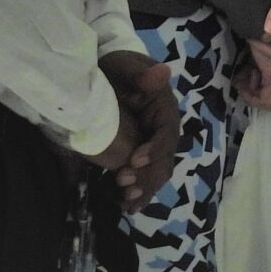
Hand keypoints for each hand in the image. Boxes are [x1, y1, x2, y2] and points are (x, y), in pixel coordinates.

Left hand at [96, 51, 178, 208]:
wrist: (103, 71)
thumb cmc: (114, 66)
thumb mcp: (122, 65)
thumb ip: (140, 74)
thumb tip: (163, 72)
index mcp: (163, 107)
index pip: (167, 131)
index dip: (154, 148)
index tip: (133, 160)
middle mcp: (162, 127)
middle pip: (165, 157)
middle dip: (148, 175)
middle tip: (122, 184)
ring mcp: (151, 142)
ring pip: (158, 170)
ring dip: (144, 188)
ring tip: (125, 202)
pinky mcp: (138, 152)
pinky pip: (145, 175)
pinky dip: (138, 192)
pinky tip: (124, 206)